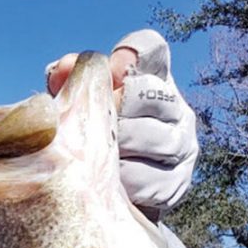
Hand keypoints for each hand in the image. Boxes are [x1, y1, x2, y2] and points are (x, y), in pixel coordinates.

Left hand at [45, 29, 197, 217]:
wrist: (103, 200)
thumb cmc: (86, 140)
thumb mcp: (73, 108)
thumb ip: (66, 83)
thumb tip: (65, 66)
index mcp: (150, 78)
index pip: (149, 47)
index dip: (130, 54)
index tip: (109, 70)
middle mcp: (176, 107)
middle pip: (148, 94)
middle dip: (112, 110)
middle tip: (89, 127)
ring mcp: (182, 145)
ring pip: (151, 138)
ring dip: (116, 149)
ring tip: (92, 158)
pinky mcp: (178, 182)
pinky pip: (151, 179)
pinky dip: (124, 183)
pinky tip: (105, 185)